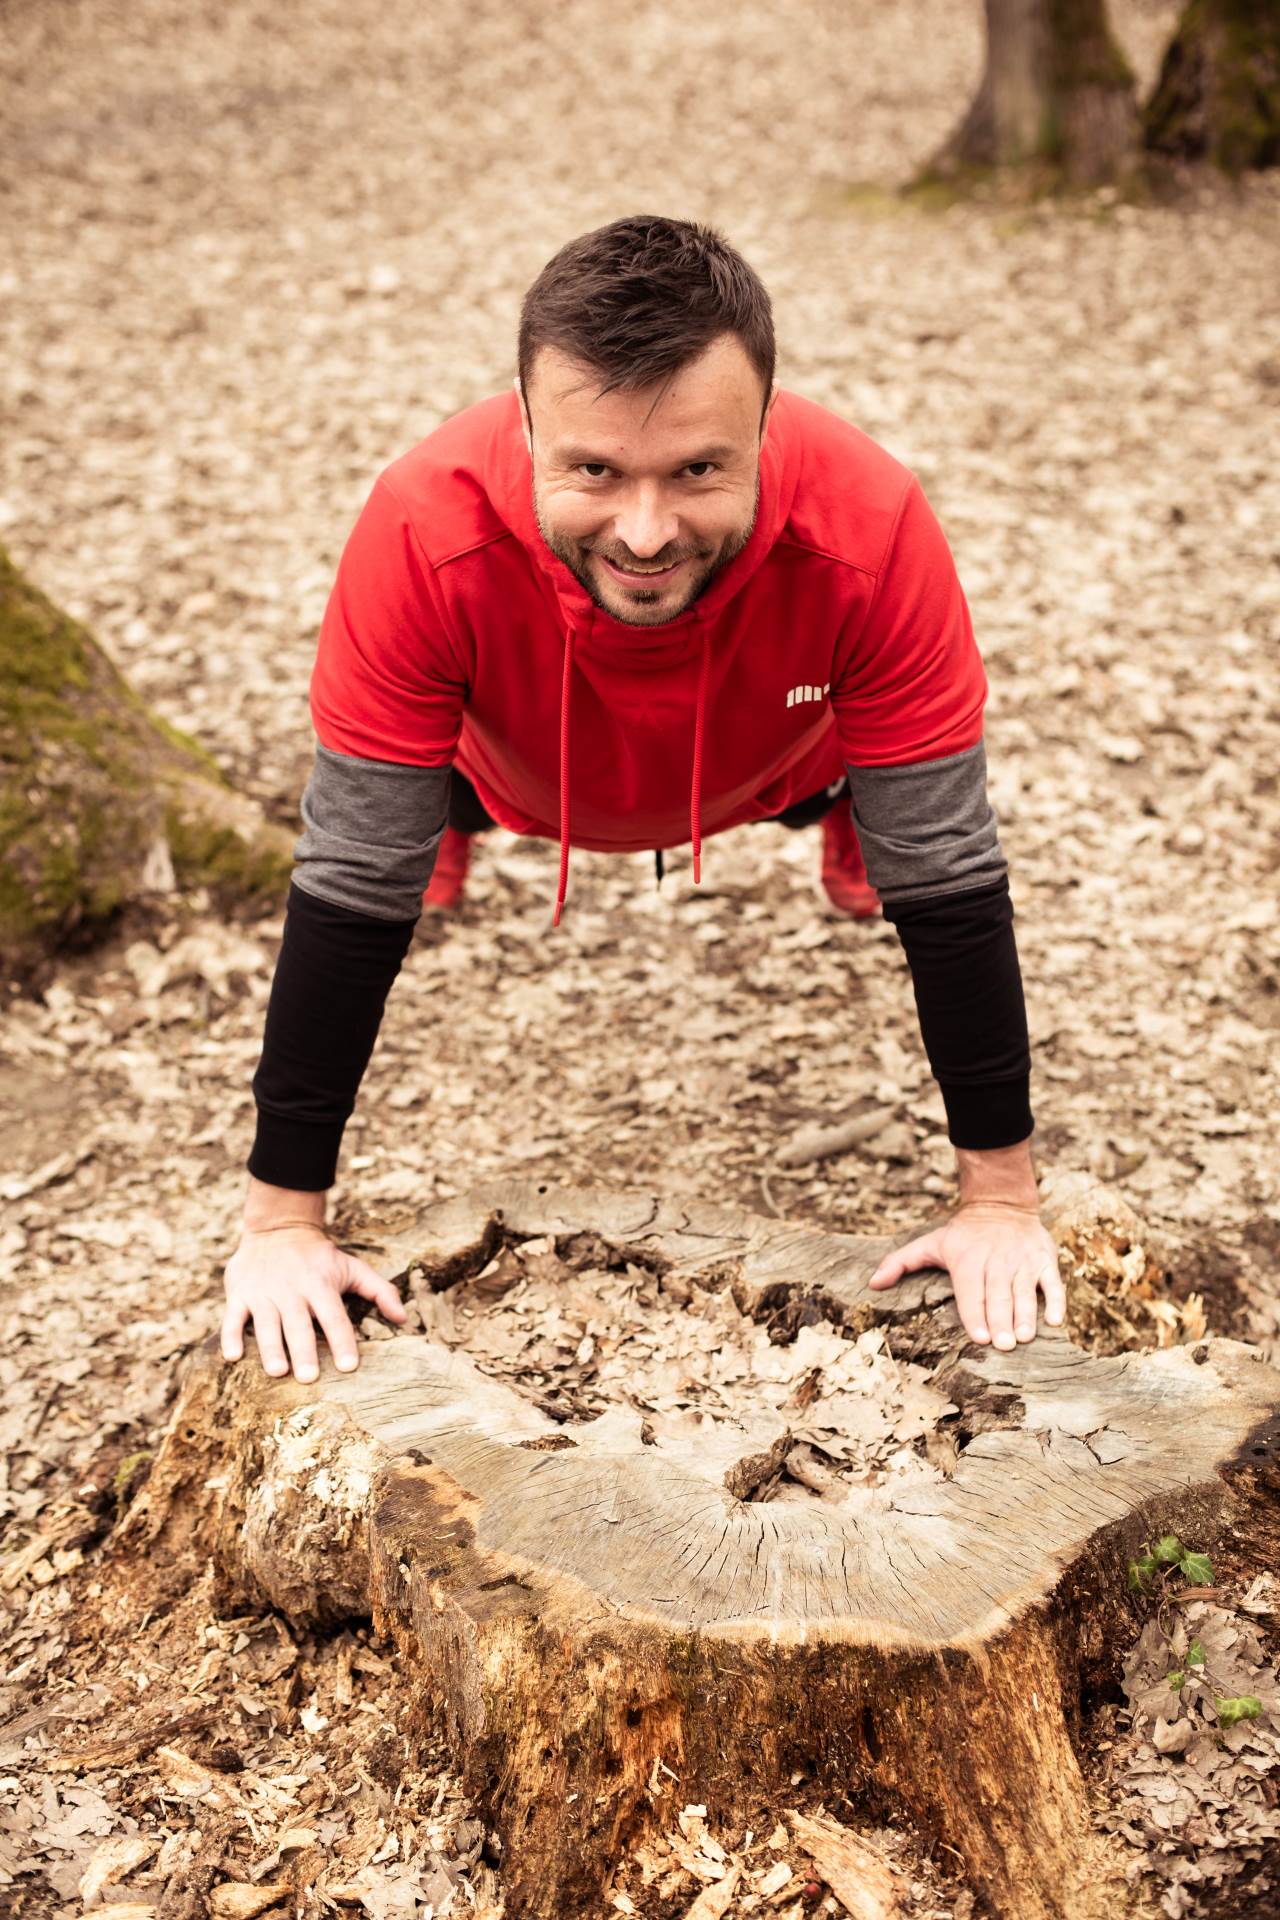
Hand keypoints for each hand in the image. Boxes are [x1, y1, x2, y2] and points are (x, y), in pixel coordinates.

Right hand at [221, 1223, 407, 1381]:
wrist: (278, 1228)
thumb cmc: (320, 1258)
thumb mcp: (352, 1267)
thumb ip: (380, 1291)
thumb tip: (404, 1319)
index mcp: (321, 1285)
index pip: (334, 1317)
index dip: (342, 1341)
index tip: (349, 1367)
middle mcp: (292, 1290)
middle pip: (299, 1324)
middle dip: (304, 1350)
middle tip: (309, 1378)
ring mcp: (263, 1292)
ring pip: (266, 1323)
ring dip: (270, 1347)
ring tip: (277, 1371)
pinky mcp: (240, 1293)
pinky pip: (233, 1317)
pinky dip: (231, 1336)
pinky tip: (234, 1356)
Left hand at [868, 1202, 1065, 1348]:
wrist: (1001, 1204)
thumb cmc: (962, 1234)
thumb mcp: (930, 1243)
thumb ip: (900, 1262)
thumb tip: (873, 1284)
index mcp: (968, 1259)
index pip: (970, 1290)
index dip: (974, 1314)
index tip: (978, 1337)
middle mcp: (996, 1260)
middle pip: (999, 1295)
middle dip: (1001, 1321)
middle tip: (1005, 1346)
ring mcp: (1022, 1260)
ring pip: (1025, 1291)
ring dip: (1026, 1315)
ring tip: (1025, 1337)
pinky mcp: (1044, 1260)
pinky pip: (1052, 1283)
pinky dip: (1056, 1301)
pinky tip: (1055, 1321)